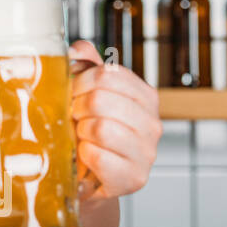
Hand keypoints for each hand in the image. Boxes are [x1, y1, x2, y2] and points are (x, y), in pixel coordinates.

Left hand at [68, 39, 162, 200]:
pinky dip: (84, 155)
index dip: (79, 82)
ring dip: (80, 132)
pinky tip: (87, 157)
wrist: (86, 177)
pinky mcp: (135, 178)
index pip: (108, 74)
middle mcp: (153, 124)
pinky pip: (98, 156)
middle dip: (77, 108)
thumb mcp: (86, 92)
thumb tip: (77, 49)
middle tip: (74, 119)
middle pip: (101, 99)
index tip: (72, 94)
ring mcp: (148, 153)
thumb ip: (85, 64)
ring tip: (82, 138)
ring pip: (101, 127)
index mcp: (145, 96)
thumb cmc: (86, 131)